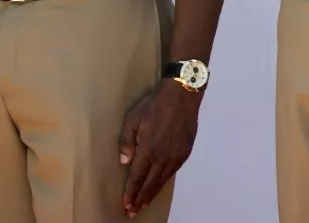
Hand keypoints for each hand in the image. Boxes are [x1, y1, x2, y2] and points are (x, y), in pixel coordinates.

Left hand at [117, 80, 202, 217]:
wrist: (182, 96)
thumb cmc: (154, 106)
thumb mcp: (132, 120)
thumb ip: (126, 142)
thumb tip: (124, 162)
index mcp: (148, 150)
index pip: (137, 177)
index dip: (131, 193)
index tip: (126, 204)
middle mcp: (163, 157)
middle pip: (150, 183)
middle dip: (140, 198)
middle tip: (133, 211)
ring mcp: (176, 155)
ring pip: (162, 180)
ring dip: (152, 193)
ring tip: (145, 203)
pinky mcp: (185, 152)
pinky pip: (173, 171)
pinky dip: (164, 181)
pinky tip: (160, 184)